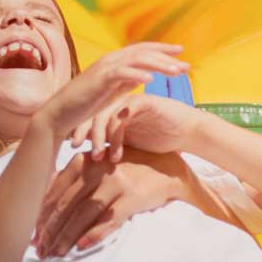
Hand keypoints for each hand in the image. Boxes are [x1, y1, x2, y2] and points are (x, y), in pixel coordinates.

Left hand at [34, 148, 194, 256]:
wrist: (164, 169)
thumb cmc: (122, 171)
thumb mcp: (94, 170)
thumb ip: (70, 184)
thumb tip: (41, 213)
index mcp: (81, 162)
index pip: (54, 194)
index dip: (41, 218)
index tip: (33, 237)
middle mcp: (96, 170)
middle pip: (65, 205)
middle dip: (50, 231)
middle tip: (40, 251)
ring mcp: (115, 183)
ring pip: (83, 214)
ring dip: (66, 236)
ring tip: (56, 253)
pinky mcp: (133, 197)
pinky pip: (110, 219)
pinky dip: (94, 233)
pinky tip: (80, 246)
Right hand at [41, 43, 188, 136]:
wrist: (60, 113)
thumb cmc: (84, 105)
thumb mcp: (110, 90)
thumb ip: (126, 80)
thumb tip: (144, 74)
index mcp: (114, 62)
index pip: (142, 50)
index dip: (162, 50)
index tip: (181, 53)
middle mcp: (110, 60)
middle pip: (144, 52)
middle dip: (166, 57)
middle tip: (186, 65)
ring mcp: (104, 68)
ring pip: (137, 59)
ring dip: (158, 64)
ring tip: (176, 72)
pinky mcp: (99, 80)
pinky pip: (121, 73)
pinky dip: (136, 73)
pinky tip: (150, 79)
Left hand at [71, 94, 202, 160]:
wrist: (189, 132)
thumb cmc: (161, 139)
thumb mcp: (130, 144)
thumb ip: (112, 145)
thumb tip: (88, 160)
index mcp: (115, 111)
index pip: (90, 117)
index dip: (79, 130)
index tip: (72, 148)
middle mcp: (120, 104)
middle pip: (93, 113)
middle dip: (83, 132)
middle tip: (77, 148)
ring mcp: (131, 101)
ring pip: (105, 115)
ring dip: (101, 138)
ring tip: (101, 157)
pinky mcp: (144, 102)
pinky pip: (123, 115)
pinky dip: (117, 134)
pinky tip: (117, 152)